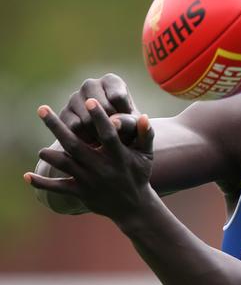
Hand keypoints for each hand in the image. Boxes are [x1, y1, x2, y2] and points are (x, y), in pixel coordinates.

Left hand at [26, 99, 154, 221]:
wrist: (133, 206)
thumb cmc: (139, 174)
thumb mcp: (146, 155)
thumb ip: (146, 135)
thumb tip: (144, 116)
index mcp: (118, 156)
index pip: (108, 134)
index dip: (99, 118)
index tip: (89, 101)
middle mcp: (102, 168)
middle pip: (76, 145)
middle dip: (58, 127)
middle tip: (42, 109)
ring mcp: (90, 181)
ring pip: (66, 165)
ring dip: (51, 156)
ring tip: (41, 148)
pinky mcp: (81, 192)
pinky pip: (59, 188)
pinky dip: (43, 183)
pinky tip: (27, 175)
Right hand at [60, 73, 137, 143]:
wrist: (110, 140)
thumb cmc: (127, 127)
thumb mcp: (133, 125)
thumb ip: (128, 122)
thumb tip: (114, 123)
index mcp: (111, 81)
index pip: (117, 97)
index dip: (123, 114)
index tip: (127, 121)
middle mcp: (90, 84)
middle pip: (100, 107)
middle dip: (109, 124)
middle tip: (115, 134)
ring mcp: (74, 97)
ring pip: (86, 118)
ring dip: (97, 133)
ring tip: (106, 139)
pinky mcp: (64, 113)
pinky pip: (74, 128)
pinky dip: (85, 138)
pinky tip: (94, 142)